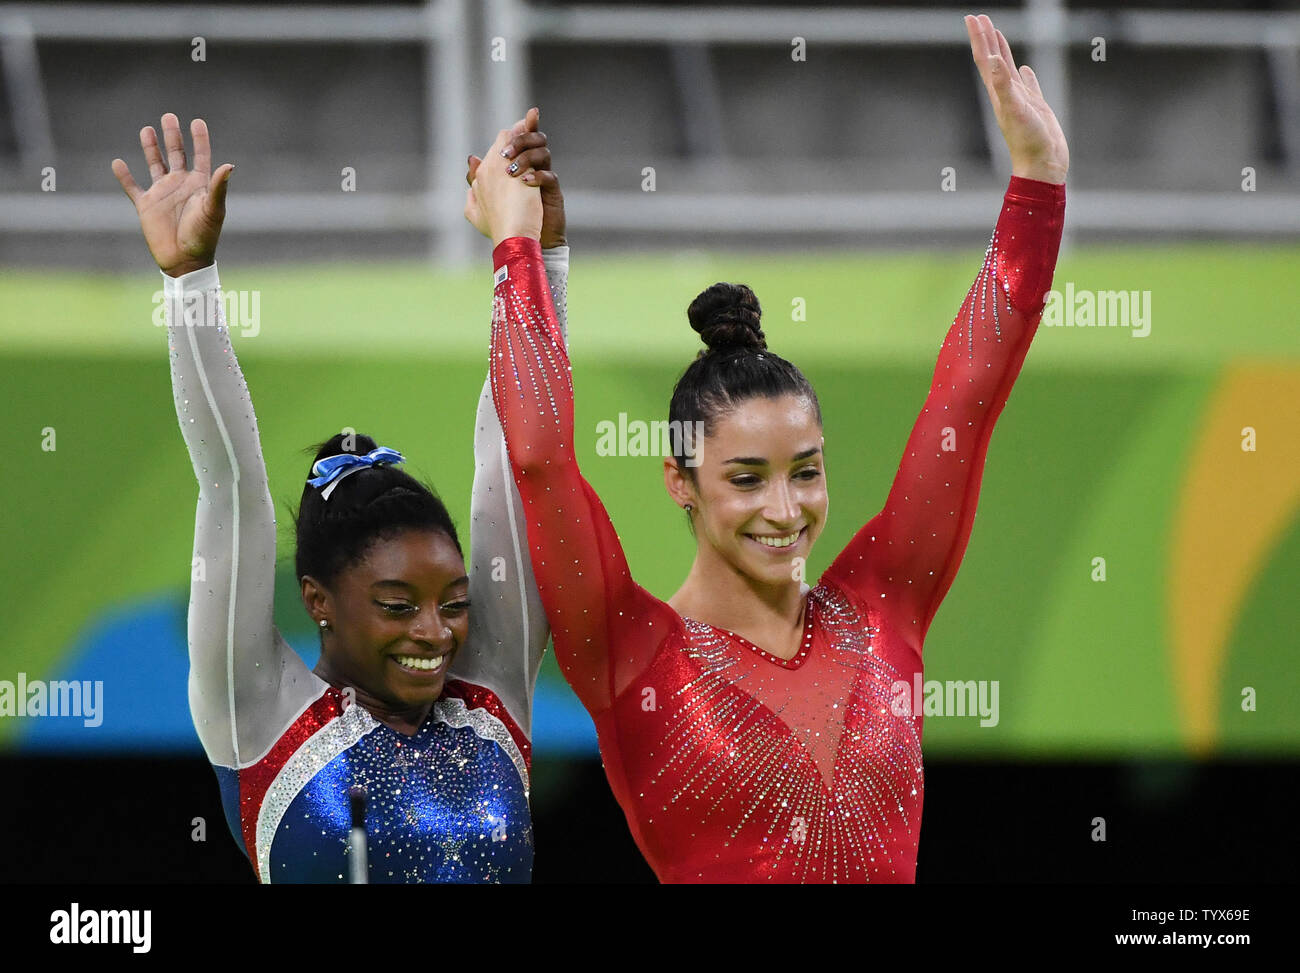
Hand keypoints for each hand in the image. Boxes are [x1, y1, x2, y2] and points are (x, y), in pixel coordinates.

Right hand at [111, 113, 233, 276]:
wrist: (185, 260)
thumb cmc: (204, 236)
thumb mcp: (213, 209)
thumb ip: (218, 187)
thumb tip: (229, 165)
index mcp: (199, 185)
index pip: (200, 156)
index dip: (200, 139)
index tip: (197, 121)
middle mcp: (181, 185)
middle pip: (176, 154)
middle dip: (173, 136)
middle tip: (169, 116)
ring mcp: (163, 194)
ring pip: (155, 164)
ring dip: (151, 148)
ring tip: (147, 129)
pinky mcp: (146, 206)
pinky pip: (132, 187)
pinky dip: (124, 176)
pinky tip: (118, 163)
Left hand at [466, 107, 562, 245]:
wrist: (524, 244)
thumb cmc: (505, 222)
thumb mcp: (481, 200)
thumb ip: (476, 178)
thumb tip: (471, 158)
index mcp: (515, 164)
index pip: (516, 139)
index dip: (514, 130)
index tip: (504, 135)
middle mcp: (530, 168)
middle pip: (533, 139)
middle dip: (519, 141)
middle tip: (504, 155)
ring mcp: (542, 179)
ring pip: (543, 152)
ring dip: (526, 158)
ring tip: (512, 173)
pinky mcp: (553, 193)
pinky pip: (550, 176)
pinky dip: (537, 177)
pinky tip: (525, 183)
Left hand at [965, 14, 1067, 183]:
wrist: (1043, 165)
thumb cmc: (1029, 142)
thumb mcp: (1015, 110)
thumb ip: (1003, 85)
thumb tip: (993, 60)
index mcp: (998, 93)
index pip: (985, 59)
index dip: (978, 38)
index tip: (972, 18)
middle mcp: (1006, 94)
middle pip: (992, 59)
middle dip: (985, 38)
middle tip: (979, 17)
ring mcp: (1020, 100)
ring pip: (1008, 69)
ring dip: (1001, 50)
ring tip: (996, 34)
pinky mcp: (1035, 107)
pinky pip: (1028, 85)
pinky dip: (1024, 74)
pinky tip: (1024, 69)